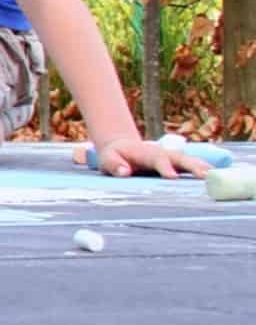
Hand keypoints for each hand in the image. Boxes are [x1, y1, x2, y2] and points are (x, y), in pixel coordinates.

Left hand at [90, 136, 210, 178]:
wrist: (121, 147)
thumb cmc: (114, 155)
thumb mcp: (107, 159)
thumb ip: (114, 165)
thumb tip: (124, 172)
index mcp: (147, 153)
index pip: (158, 160)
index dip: (165, 168)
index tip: (172, 177)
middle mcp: (163, 154)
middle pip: (180, 159)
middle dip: (193, 166)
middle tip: (206, 176)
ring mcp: (172, 158)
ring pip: (190, 161)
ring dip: (203, 168)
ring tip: (217, 177)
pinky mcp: (176, 164)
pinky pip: (192, 167)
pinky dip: (204, 171)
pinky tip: (217, 178)